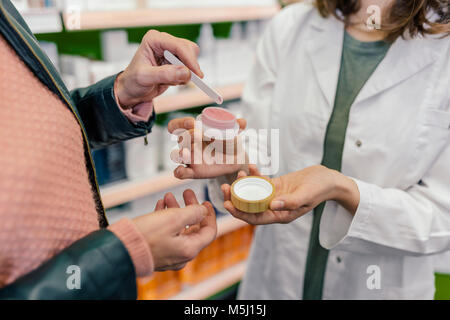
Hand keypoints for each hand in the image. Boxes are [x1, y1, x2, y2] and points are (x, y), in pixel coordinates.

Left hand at [114, 30, 203, 108]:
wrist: (132, 90)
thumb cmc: (133, 82)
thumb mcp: (145, 78)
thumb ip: (165, 75)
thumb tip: (186, 72)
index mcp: (154, 40)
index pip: (178, 45)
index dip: (189, 59)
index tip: (197, 74)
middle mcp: (164, 42)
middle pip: (189, 49)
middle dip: (190, 66)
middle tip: (187, 80)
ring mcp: (171, 51)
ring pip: (191, 58)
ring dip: (187, 72)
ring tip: (172, 81)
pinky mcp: (176, 61)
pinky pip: (189, 67)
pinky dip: (185, 77)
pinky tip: (172, 81)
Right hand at [132, 189, 216, 270]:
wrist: (119, 249)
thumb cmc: (146, 235)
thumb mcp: (174, 218)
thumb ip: (193, 213)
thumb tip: (203, 211)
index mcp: (189, 249)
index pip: (209, 232)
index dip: (209, 215)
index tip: (206, 202)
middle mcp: (181, 255)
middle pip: (193, 229)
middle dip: (190, 208)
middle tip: (186, 192)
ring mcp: (169, 255)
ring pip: (179, 229)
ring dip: (176, 210)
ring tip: (168, 196)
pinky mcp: (156, 252)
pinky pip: (167, 234)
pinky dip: (166, 219)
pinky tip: (160, 205)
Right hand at [167, 117, 247, 179]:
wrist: (234, 160)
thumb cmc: (228, 142)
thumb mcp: (233, 133)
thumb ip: (237, 126)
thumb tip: (242, 121)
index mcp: (194, 132)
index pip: (179, 125)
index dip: (182, 123)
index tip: (192, 122)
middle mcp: (189, 144)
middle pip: (180, 139)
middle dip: (187, 136)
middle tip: (198, 135)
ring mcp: (190, 158)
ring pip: (177, 155)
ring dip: (180, 153)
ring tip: (187, 153)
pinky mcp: (193, 171)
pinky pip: (181, 173)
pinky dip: (178, 172)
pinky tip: (180, 171)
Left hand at [222, 165, 359, 224]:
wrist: (328, 179)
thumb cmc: (319, 189)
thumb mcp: (306, 196)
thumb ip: (290, 202)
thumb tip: (272, 206)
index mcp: (280, 216)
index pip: (255, 218)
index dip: (240, 213)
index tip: (228, 204)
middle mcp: (275, 208)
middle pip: (250, 206)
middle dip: (235, 199)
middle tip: (224, 188)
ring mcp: (274, 196)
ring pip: (253, 193)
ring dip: (242, 185)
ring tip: (235, 174)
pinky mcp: (276, 186)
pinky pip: (261, 181)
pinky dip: (255, 175)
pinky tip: (249, 166)